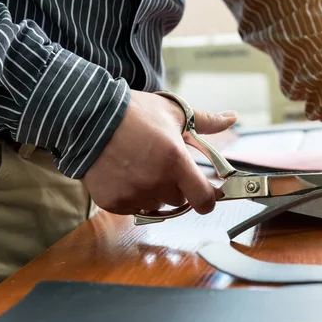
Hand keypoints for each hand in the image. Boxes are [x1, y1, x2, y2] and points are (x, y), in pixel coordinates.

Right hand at [81, 90, 237, 214]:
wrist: (88, 115)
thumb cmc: (134, 112)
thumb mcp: (174, 113)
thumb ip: (207, 121)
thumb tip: (232, 118)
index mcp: (175, 161)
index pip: (204, 200)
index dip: (208, 198)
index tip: (207, 193)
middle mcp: (156, 181)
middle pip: (179, 200)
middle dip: (176, 186)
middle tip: (163, 166)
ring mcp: (133, 193)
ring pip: (156, 205)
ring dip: (155, 193)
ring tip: (141, 167)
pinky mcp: (112, 201)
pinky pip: (133, 208)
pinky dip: (132, 196)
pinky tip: (125, 175)